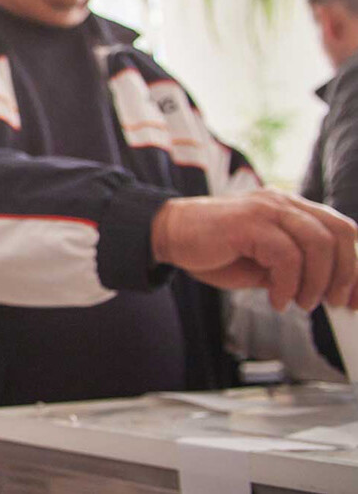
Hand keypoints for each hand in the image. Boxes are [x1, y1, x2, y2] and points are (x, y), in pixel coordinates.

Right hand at [151, 189, 357, 310]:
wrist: (168, 236)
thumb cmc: (214, 251)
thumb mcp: (264, 264)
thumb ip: (295, 270)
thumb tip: (329, 292)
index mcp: (293, 210)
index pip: (343, 231)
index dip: (357, 267)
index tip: (356, 300)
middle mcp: (284, 203)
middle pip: (340, 234)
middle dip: (345, 274)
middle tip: (334, 303)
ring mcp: (266, 209)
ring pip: (318, 244)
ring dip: (316, 282)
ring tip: (300, 303)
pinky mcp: (248, 222)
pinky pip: (285, 255)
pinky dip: (287, 284)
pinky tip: (276, 300)